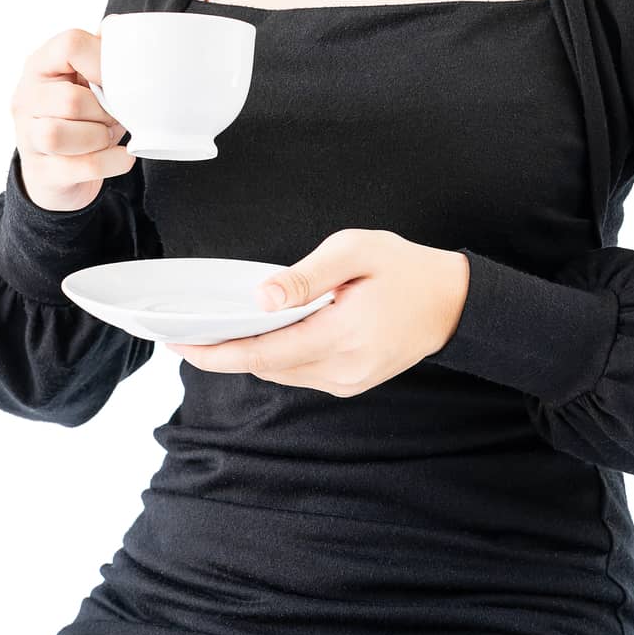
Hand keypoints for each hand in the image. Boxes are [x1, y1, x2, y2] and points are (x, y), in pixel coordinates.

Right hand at [10, 28, 136, 212]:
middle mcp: (26, 98)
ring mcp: (27, 138)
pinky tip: (121, 156)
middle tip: (114, 115)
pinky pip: (80, 167)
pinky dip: (110, 162)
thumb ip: (102, 54)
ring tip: (108, 135)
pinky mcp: (41, 172)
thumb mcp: (89, 80)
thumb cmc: (81, 116)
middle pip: (70, 100)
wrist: (60, 172)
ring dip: (99, 137)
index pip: (70, 44)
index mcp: (40, 65)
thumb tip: (122, 29)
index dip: (103, 61)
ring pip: (59, 135)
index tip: (118, 79)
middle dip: (103, 111)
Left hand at [166, 230, 469, 396]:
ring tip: (217, 331)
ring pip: (281, 372)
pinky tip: (265, 334)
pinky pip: (300, 372)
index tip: (180, 346)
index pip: (263, 353)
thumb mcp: (356, 251)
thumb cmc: (405, 269)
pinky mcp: (351, 382)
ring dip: (250, 353)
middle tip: (186, 333)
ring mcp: (348, 381)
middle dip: (225, 351)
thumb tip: (262, 298)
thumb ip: (306, 275)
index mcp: (342, 335)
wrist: (452, 302)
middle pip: (266, 366)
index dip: (216, 353)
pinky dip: (277, 355)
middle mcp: (343, 369)